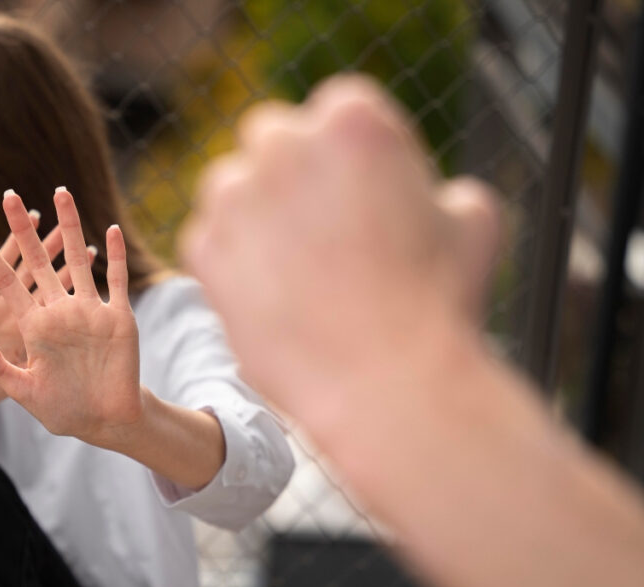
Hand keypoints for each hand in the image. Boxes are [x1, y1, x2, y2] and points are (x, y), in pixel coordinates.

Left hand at [0, 189, 142, 447]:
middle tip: (9, 195)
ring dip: (69, 227)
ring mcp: (88, 311)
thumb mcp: (22, 389)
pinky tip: (108, 230)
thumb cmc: (62, 410)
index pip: (6, 281)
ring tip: (60, 193)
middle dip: (24, 229)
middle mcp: (58, 311)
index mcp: (33, 326)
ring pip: (76, 260)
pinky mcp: (117, 317)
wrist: (105, 421)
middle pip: (37, 261)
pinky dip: (113, 256)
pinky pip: (115, 280)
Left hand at [179, 75, 500, 421]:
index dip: (347, 155)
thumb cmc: (439, 303)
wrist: (386, 384)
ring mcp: (234, 196)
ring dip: (253, 213)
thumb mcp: (473, 222)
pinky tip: (271, 298)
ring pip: (230, 186)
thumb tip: (435, 195)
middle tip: (316, 228)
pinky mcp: (203, 248)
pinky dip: (231, 263)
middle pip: (272, 138)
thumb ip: (442, 188)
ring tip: (295, 270)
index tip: (357, 194)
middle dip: (289, 173)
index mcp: (351, 119)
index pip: (335, 111)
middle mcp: (283, 144)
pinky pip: (208, 240)